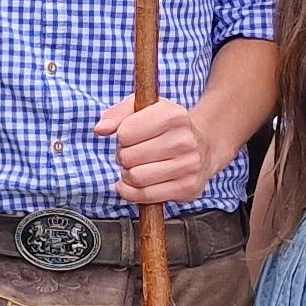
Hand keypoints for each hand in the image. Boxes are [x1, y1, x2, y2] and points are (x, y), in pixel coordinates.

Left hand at [93, 95, 213, 206]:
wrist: (204, 146)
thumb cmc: (167, 127)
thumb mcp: (144, 109)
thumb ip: (117, 114)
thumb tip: (101, 129)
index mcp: (174, 115)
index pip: (125, 132)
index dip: (121, 136)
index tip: (129, 136)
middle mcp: (185, 140)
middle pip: (128, 157)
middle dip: (124, 157)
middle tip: (133, 155)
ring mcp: (189, 165)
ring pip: (136, 178)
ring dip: (128, 175)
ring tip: (137, 167)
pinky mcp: (188, 187)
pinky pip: (146, 196)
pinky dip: (132, 192)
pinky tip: (135, 184)